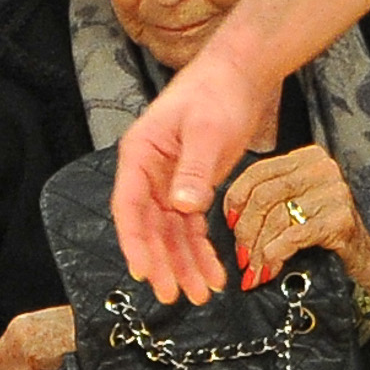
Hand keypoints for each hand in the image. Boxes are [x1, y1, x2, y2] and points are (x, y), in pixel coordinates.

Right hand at [112, 49, 273, 303]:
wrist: (241, 74)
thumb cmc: (217, 93)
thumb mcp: (208, 131)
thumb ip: (193, 170)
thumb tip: (182, 207)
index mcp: (139, 156)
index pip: (128, 207)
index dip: (134, 242)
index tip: (144, 272)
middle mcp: (148, 175)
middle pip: (148, 228)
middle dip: (162, 263)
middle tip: (174, 295)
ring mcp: (167, 184)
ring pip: (170, 234)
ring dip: (183, 264)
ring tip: (199, 294)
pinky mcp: (189, 188)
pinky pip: (190, 227)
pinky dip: (201, 250)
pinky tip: (213, 274)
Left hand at [223, 146, 369, 288]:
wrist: (360, 255)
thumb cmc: (319, 228)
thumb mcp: (292, 202)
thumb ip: (264, 197)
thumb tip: (229, 214)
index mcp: (306, 158)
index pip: (258, 171)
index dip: (236, 198)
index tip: (229, 222)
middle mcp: (322, 169)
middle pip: (265, 196)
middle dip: (246, 230)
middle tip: (241, 254)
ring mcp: (335, 192)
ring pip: (277, 218)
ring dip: (259, 249)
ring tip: (254, 268)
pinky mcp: (341, 219)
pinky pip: (294, 235)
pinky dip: (276, 254)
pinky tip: (270, 268)